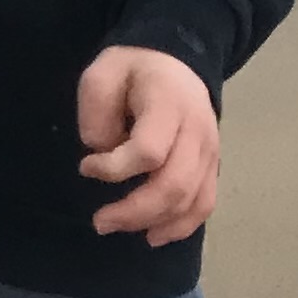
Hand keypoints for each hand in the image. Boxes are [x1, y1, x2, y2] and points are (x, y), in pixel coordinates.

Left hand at [77, 45, 219, 246]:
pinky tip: (156, 235)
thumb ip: (97, 108)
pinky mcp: (212, 166)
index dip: (115, 167)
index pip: (149, 151)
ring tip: (117, 227)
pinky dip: (182, 225)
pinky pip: (205, 203)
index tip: (85, 166)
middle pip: (174, 184)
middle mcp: (197, 132)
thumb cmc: (133, 70)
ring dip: (155, 222)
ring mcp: (210, 152)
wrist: (175, 62)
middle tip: (100, 221)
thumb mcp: (103, 72)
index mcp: (169, 105)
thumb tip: (101, 149)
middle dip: (135, 210)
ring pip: (192, 200)